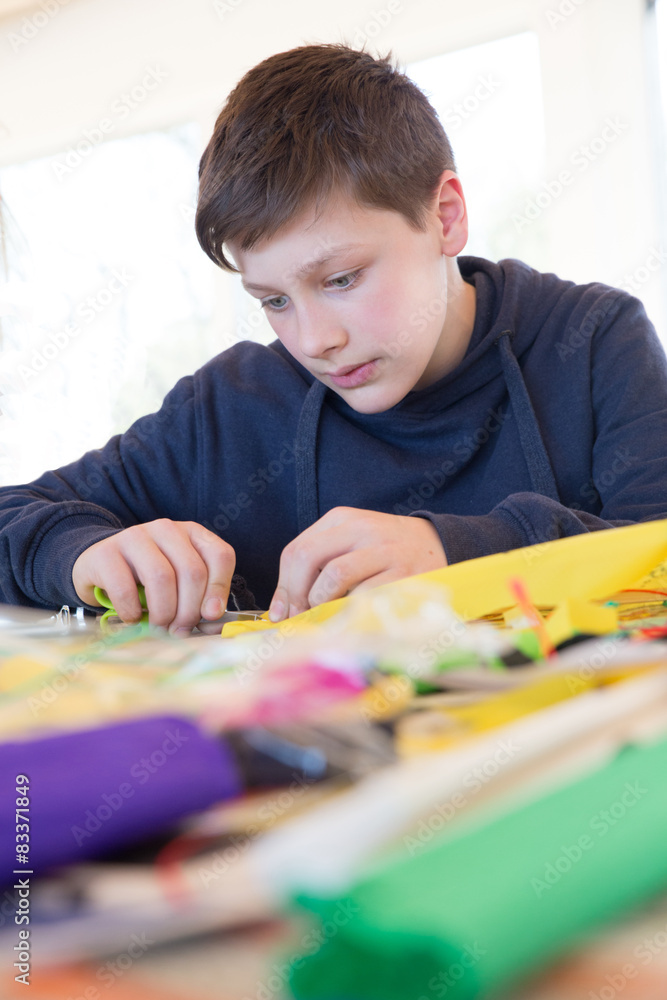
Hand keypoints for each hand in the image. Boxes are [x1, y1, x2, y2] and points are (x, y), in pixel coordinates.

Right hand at [72, 519, 235, 634]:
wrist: (99, 565)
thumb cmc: (147, 577)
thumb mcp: (179, 583)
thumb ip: (200, 600)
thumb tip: (213, 621)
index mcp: (192, 533)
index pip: (220, 555)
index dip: (219, 589)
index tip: (210, 615)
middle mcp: (166, 529)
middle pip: (192, 571)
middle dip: (189, 610)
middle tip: (180, 631)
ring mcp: (135, 537)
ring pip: (162, 578)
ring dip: (163, 613)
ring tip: (159, 628)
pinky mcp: (106, 553)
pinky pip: (125, 589)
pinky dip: (132, 612)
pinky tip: (133, 618)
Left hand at [268, 507, 446, 620]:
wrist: (439, 545)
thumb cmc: (385, 551)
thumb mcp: (352, 542)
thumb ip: (318, 564)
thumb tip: (282, 607)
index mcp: (342, 519)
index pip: (296, 550)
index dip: (283, 587)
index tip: (281, 612)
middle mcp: (361, 529)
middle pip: (308, 558)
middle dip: (296, 595)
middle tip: (299, 618)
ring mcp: (384, 550)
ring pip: (334, 576)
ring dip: (321, 603)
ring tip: (326, 615)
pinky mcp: (403, 573)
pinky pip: (364, 595)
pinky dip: (349, 611)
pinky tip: (350, 617)